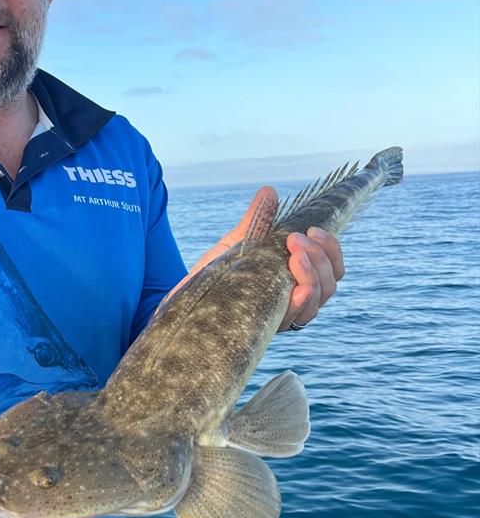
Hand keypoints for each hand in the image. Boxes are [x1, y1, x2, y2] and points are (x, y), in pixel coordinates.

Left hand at [166, 187, 343, 330]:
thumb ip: (258, 220)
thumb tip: (269, 191)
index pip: (331, 269)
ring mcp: (281, 315)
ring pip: (316, 302)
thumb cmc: (216, 273)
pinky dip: (302, 301)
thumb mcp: (239, 242)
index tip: (314, 230)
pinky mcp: (266, 326)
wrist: (186, 297)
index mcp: (295, 281)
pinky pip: (295, 319)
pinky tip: (299, 288)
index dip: (331, 250)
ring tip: (294, 256)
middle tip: (295, 238)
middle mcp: (294, 301)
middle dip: (319, 257)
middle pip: (329, 285)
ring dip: (312, 275)